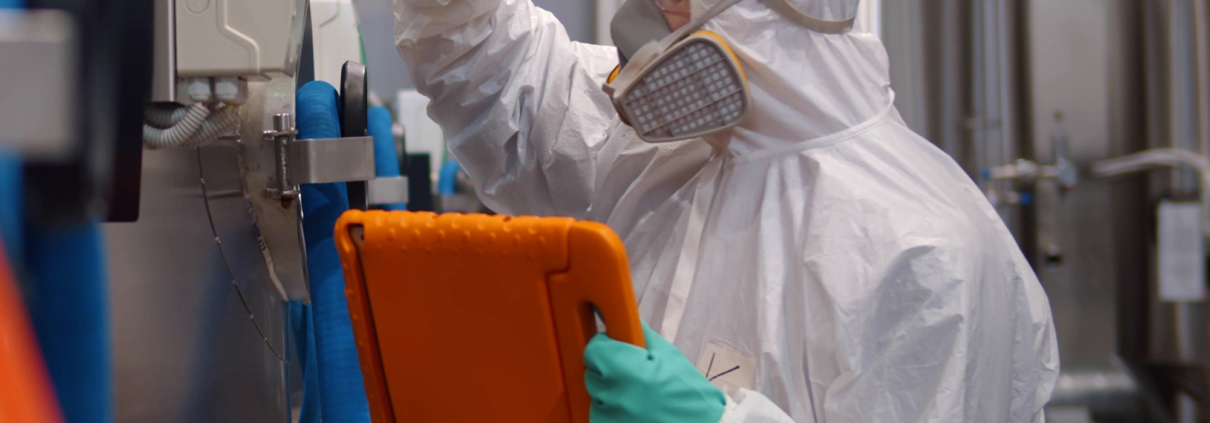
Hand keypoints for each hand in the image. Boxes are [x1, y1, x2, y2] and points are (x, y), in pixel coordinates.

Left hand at [584, 321, 725, 422]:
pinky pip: (599, 413)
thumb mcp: (667, 355)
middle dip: (607, 369)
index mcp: (629, 370)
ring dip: (608, 390)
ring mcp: (611, 416)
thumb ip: (640, 334)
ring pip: (595, 394)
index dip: (604, 347)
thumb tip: (621, 313)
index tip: (614, 349)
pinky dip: (610, 410)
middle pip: (592, 372)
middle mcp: (615, 395)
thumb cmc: (686, 390)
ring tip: (633, 393)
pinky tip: (630, 408)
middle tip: (629, 372)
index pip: (593, 351)